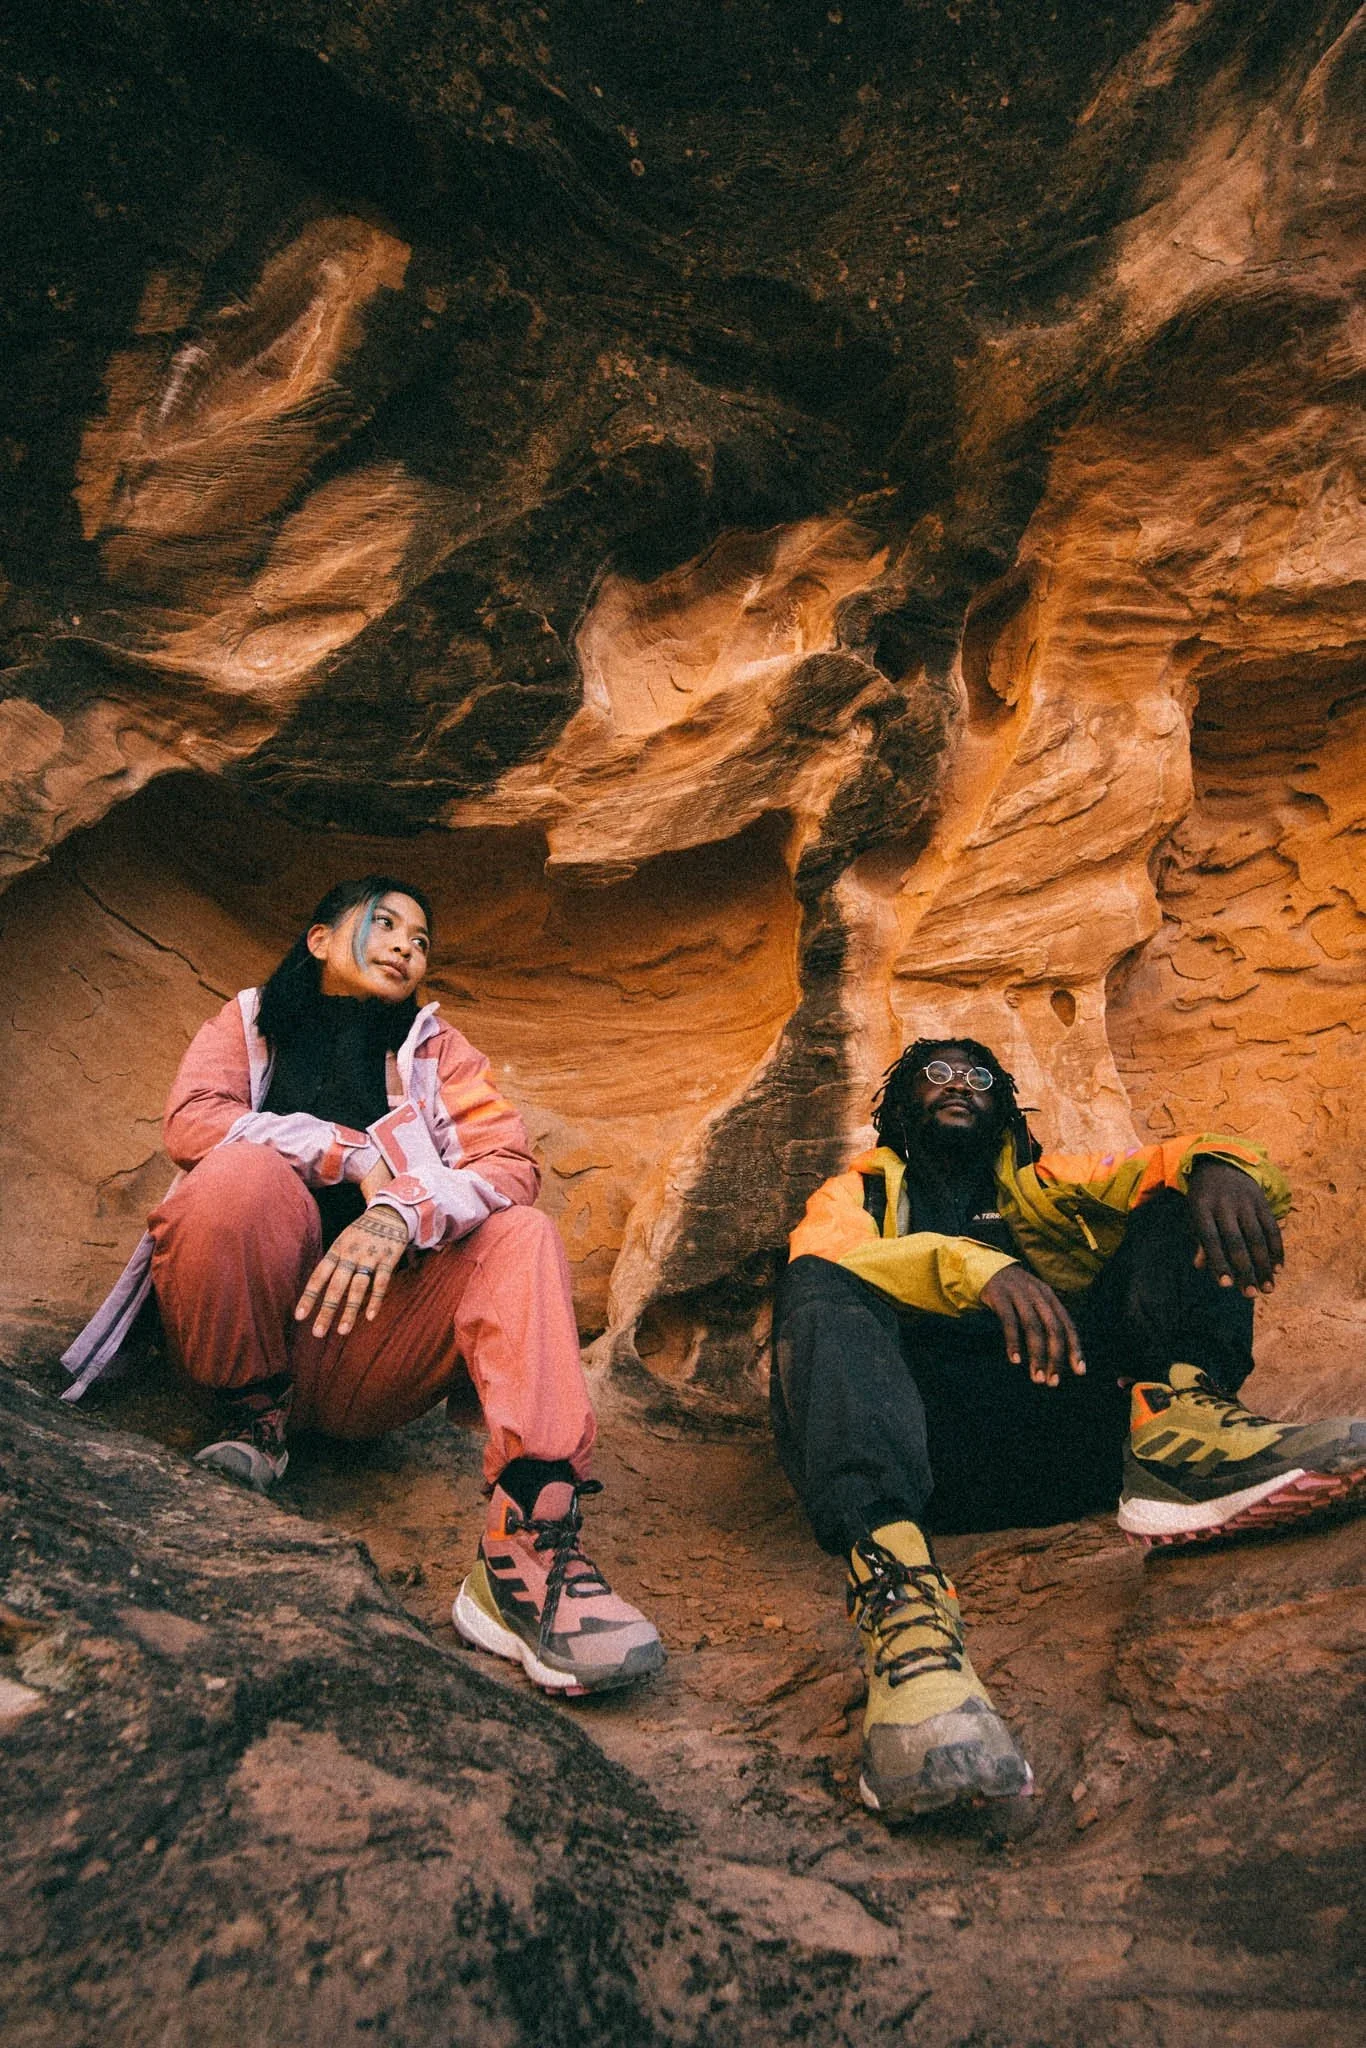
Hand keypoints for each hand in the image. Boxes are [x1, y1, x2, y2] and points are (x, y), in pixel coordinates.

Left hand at [295, 1203, 410, 1338]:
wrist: (390, 1211)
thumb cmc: (362, 1233)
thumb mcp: (343, 1241)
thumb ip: (334, 1264)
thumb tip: (318, 1290)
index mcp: (337, 1250)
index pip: (319, 1276)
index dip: (309, 1296)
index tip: (300, 1316)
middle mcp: (350, 1254)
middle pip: (336, 1286)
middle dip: (326, 1310)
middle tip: (317, 1333)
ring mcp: (370, 1256)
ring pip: (358, 1287)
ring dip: (349, 1310)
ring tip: (342, 1331)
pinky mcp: (389, 1258)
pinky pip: (381, 1282)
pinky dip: (376, 1299)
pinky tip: (370, 1317)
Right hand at [980, 1264, 1085, 1386]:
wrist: (986, 1267)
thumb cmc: (1014, 1292)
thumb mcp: (1035, 1300)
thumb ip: (1046, 1320)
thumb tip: (1060, 1354)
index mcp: (1050, 1298)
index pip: (1068, 1325)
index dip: (1075, 1348)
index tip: (1079, 1371)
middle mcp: (1038, 1295)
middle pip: (1053, 1328)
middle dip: (1056, 1357)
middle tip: (1053, 1382)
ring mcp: (1019, 1294)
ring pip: (1033, 1327)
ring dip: (1037, 1355)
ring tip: (1036, 1377)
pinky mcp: (1000, 1296)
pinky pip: (1009, 1321)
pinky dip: (1013, 1342)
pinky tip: (1015, 1360)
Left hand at [1187, 1159, 1283, 1296]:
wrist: (1221, 1162)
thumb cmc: (1204, 1197)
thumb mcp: (1194, 1214)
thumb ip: (1199, 1239)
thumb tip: (1200, 1265)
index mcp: (1201, 1207)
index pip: (1210, 1239)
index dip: (1219, 1262)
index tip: (1226, 1286)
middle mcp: (1224, 1204)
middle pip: (1236, 1241)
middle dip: (1245, 1270)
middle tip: (1251, 1295)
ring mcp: (1245, 1201)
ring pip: (1257, 1237)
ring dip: (1264, 1265)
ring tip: (1268, 1288)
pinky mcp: (1261, 1201)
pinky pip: (1271, 1228)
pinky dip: (1276, 1249)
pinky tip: (1278, 1269)